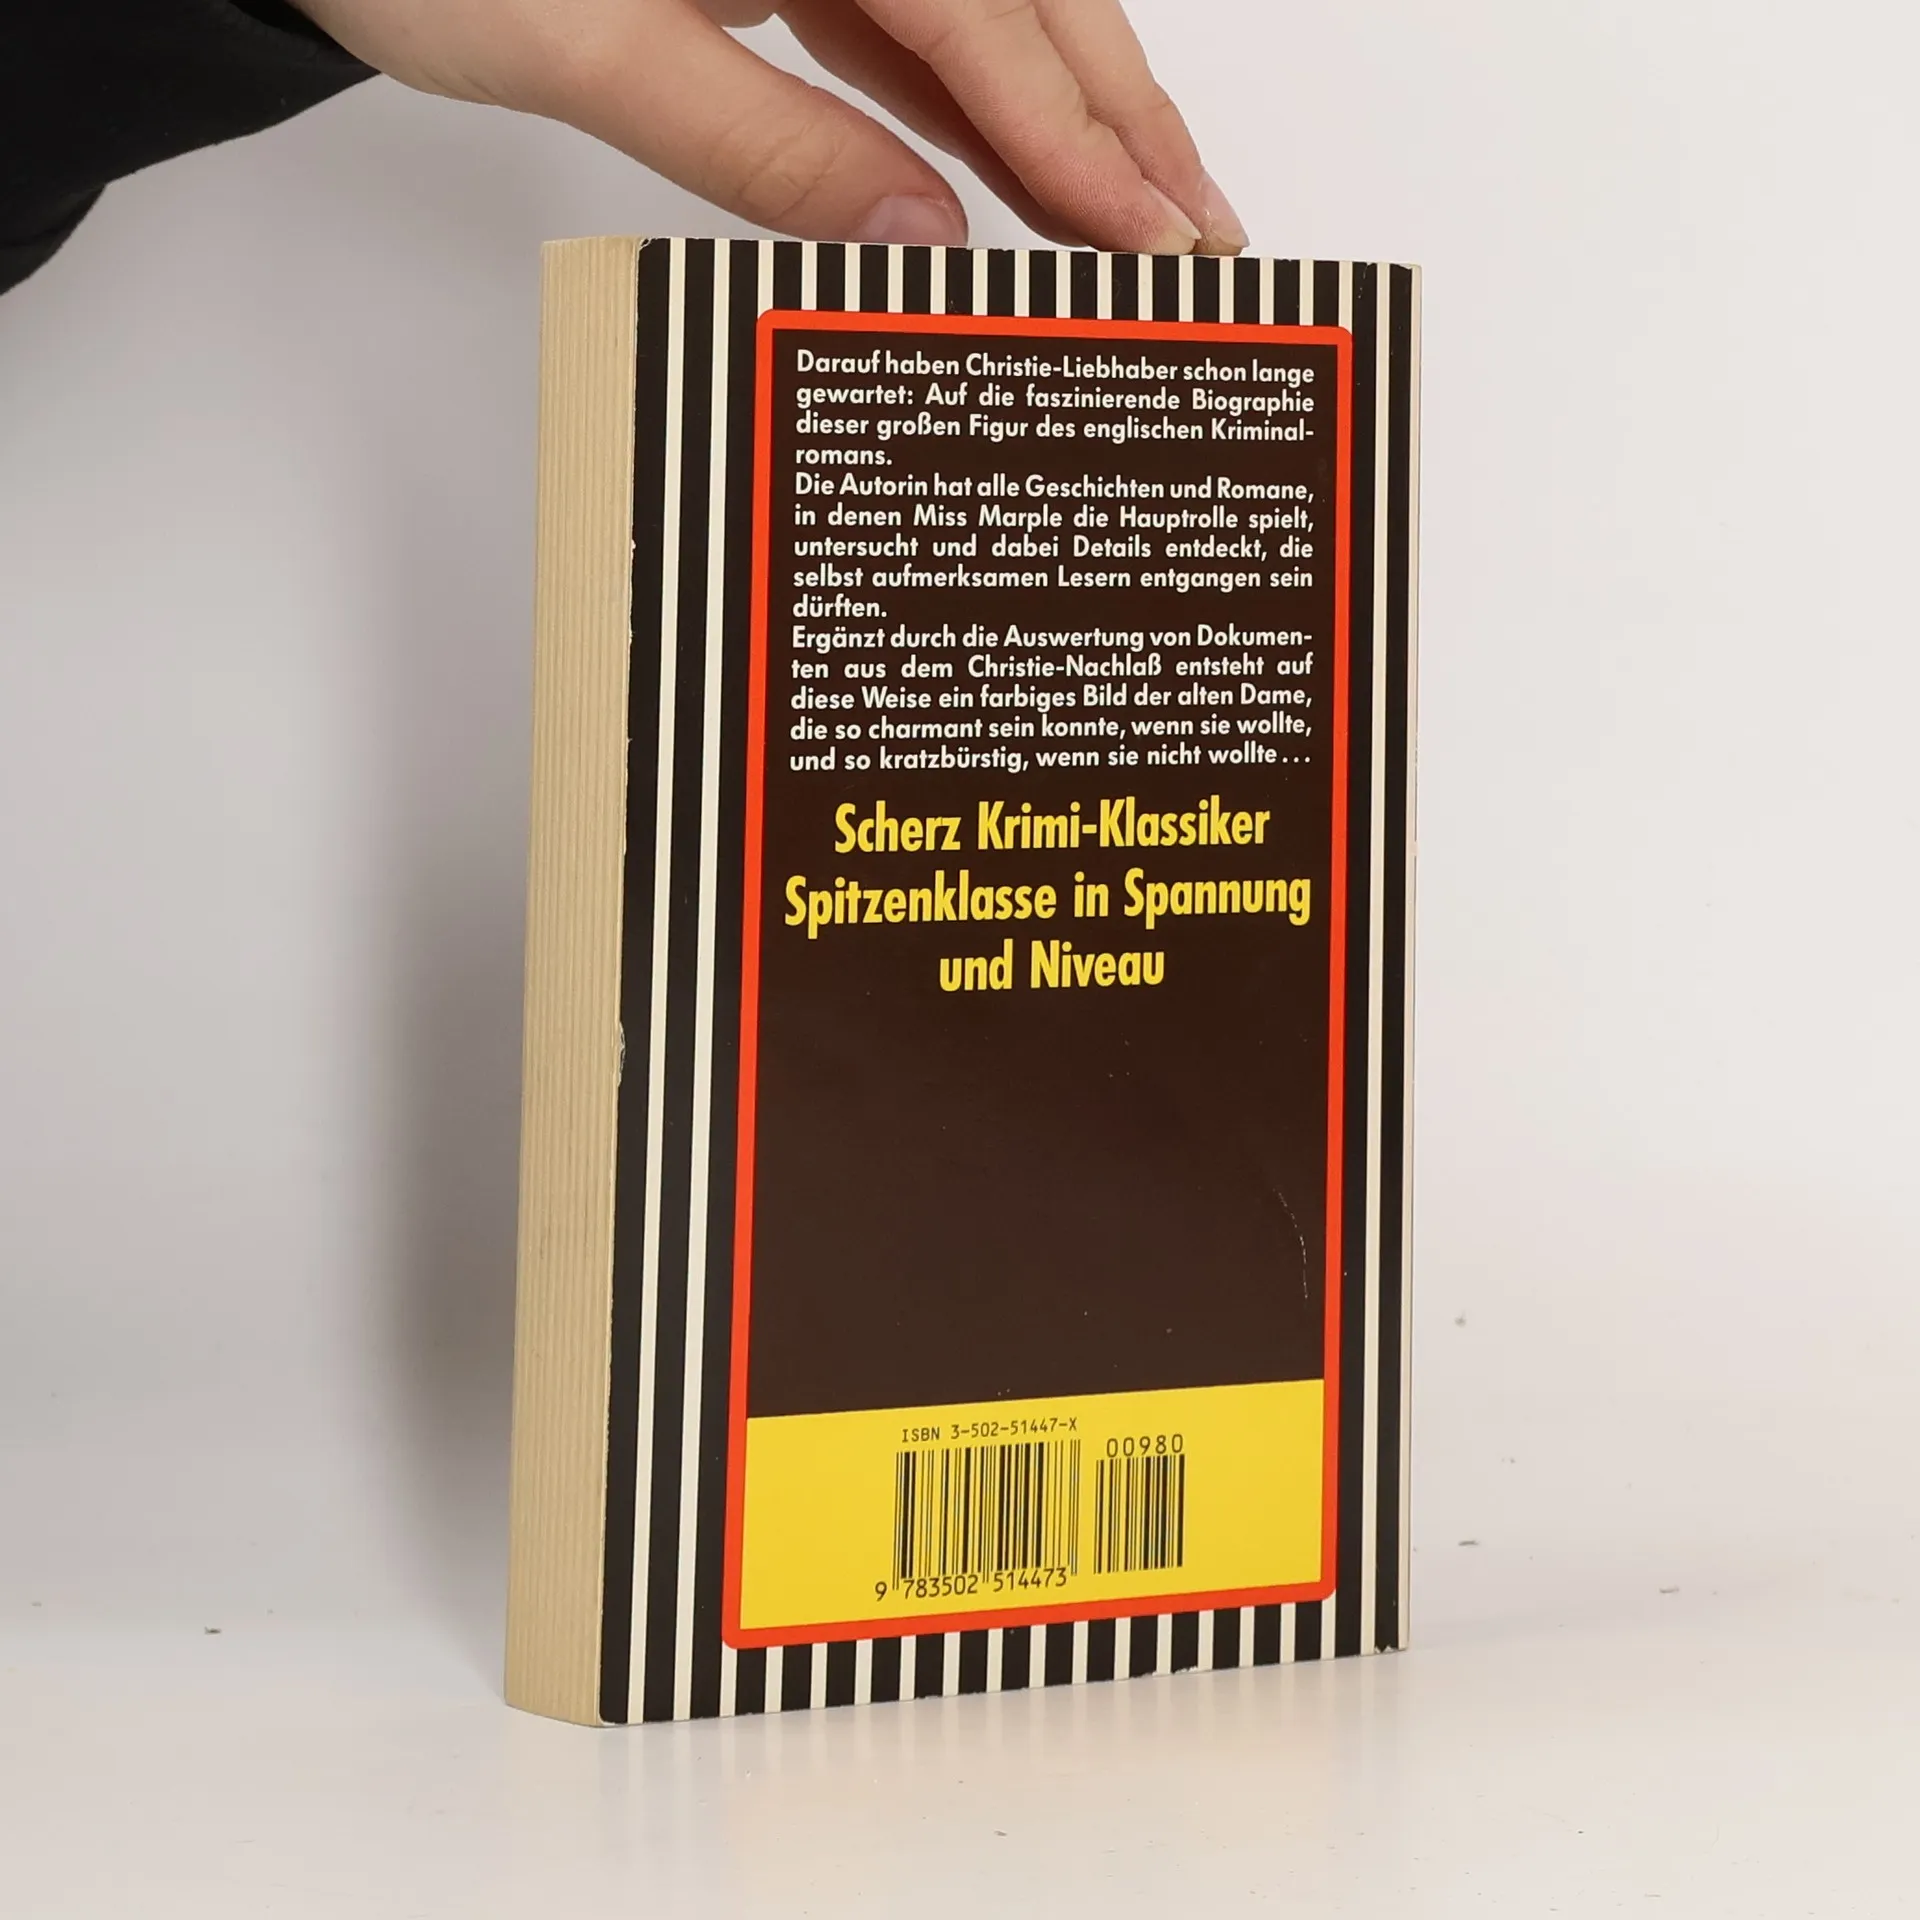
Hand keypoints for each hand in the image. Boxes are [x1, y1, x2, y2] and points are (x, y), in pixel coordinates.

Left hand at [290, 0, 1245, 254]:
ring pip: (977, 17)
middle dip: (1119, 117)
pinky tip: (1013, 182)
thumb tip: (920, 235)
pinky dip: (966, 111)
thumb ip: (765, 145)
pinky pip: (904, 35)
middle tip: (1208, 230)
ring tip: (1145, 217)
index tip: (1158, 234)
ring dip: (1062, 118)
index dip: (1078, 137)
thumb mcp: (592, 48)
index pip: (983, 19)